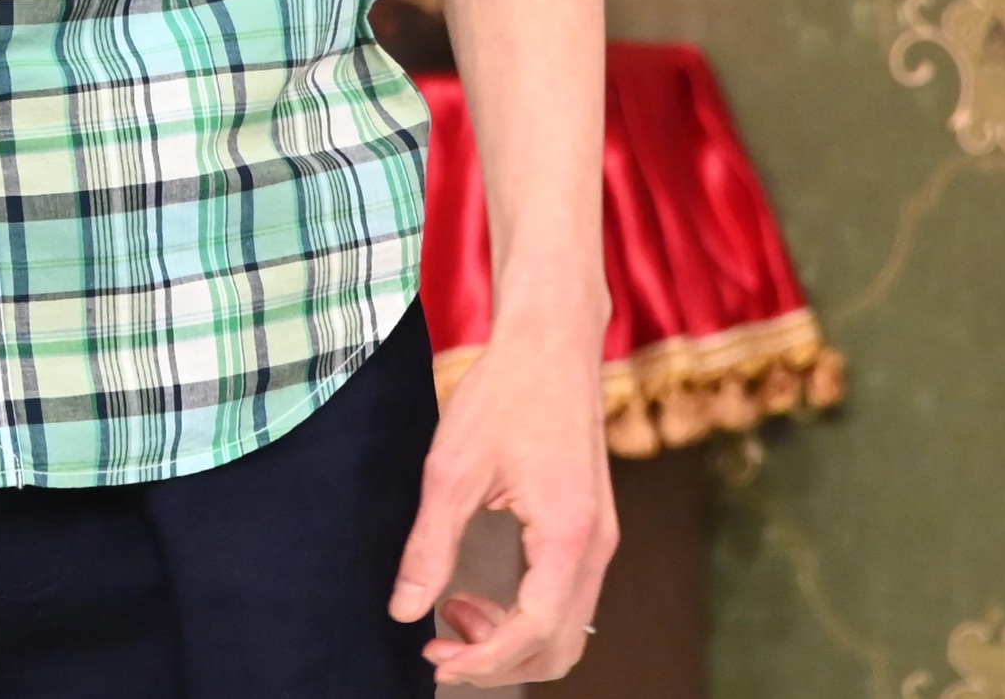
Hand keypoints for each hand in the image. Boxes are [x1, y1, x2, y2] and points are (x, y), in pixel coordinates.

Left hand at [389, 330, 616, 685]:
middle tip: (441, 647)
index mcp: (567, 535)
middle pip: (560, 647)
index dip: (484, 663)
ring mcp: (598, 537)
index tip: (435, 662)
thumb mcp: (452, 469)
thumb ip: (430, 545)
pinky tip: (478, 592)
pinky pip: (566, 598)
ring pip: (566, 629)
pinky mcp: (589, 527)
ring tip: (454, 610)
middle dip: (499, 663)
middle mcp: (595, 545)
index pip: (535, 633)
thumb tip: (406, 611)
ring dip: (510, 640)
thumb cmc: (505, 392)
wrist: (551, 342)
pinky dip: (524, 615)